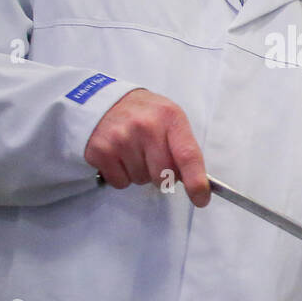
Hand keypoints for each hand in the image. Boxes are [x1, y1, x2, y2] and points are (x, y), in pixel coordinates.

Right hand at [85, 89, 210, 205]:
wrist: (105, 101)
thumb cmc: (145, 114)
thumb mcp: (169, 118)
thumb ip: (183, 147)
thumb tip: (197, 185)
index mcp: (170, 117)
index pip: (188, 155)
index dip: (196, 182)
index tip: (200, 199)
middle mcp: (146, 126)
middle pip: (164, 176)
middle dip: (162, 175)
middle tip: (153, 157)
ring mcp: (121, 138)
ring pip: (141, 180)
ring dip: (140, 173)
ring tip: (133, 150)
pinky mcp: (101, 151)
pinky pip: (120, 183)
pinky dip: (121, 175)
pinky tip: (119, 156)